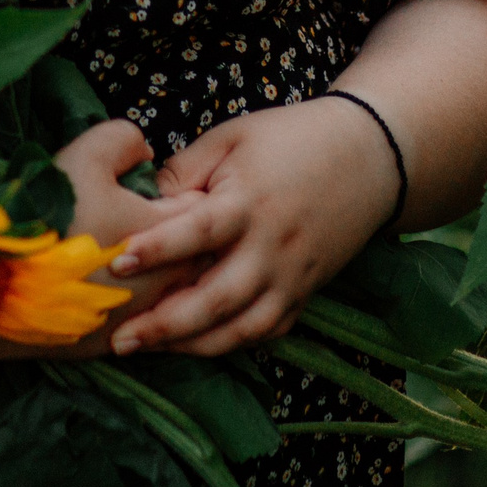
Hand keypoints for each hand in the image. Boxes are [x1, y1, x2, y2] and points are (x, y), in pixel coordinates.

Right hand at [0, 118, 199, 365]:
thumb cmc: (45, 216)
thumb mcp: (85, 155)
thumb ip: (125, 141)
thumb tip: (144, 154)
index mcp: (169, 235)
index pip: (200, 209)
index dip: (179, 193)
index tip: (154, 189)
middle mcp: (166, 286)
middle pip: (190, 258)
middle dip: (174, 240)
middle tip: (137, 222)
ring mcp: (138, 321)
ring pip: (165, 294)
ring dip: (153, 276)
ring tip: (116, 257)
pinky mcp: (108, 346)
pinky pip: (134, 323)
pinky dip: (125, 305)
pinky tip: (97, 289)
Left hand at [104, 97, 402, 357]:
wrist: (369, 157)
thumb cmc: (290, 139)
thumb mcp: (232, 137)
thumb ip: (185, 171)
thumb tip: (140, 203)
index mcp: (251, 202)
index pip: (199, 232)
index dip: (157, 250)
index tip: (117, 265)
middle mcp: (274, 248)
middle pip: (218, 298)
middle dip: (166, 324)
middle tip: (119, 339)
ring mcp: (294, 277)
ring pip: (243, 328)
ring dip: (193, 345)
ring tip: (148, 350)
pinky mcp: (306, 292)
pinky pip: (267, 330)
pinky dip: (232, 344)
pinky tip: (195, 345)